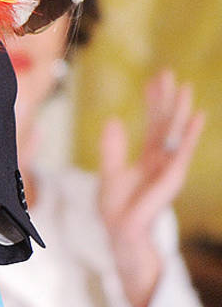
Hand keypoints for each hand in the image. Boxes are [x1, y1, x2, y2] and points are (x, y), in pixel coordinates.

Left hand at [98, 70, 203, 306]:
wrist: (121, 234)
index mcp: (148, 157)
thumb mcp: (110, 172)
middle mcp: (161, 160)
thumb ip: (113, 147)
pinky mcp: (170, 178)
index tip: (155, 78)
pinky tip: (196, 117)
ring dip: (181, 111)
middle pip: (166, 123)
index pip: (154, 123)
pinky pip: (182, 152)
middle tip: (169, 73)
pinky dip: (190, 134)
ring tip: (186, 89)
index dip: (154, 101)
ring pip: (176, 134)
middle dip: (168, 99)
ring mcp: (168, 168)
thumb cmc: (118, 208)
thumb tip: (113, 120)